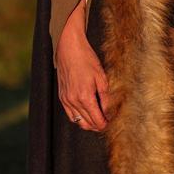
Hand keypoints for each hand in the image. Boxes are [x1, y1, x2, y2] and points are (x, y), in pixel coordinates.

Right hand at [56, 0, 110, 131]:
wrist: (69, 48)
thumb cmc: (86, 60)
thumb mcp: (101, 77)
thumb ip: (106, 97)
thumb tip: (110, 111)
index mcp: (85, 97)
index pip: (97, 121)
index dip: (105, 124)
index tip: (111, 122)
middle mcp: (73, 101)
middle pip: (87, 123)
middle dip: (98, 125)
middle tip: (107, 122)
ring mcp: (66, 100)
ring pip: (78, 121)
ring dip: (88, 123)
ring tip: (98, 120)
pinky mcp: (62, 97)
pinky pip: (70, 114)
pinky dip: (78, 117)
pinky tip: (86, 114)